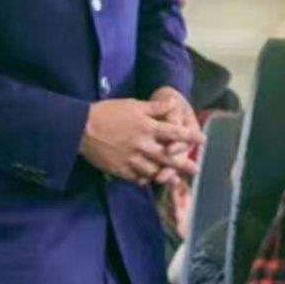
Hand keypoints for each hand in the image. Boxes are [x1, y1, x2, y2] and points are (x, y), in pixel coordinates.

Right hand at [79, 98, 201, 183]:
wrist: (81, 127)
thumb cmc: (108, 111)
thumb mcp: (133, 105)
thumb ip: (155, 107)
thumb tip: (174, 104)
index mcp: (147, 127)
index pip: (174, 133)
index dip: (190, 137)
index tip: (203, 140)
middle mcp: (142, 145)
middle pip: (168, 157)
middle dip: (184, 164)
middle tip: (196, 170)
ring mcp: (131, 159)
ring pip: (154, 171)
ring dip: (165, 175)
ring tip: (174, 179)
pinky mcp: (120, 169)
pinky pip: (137, 178)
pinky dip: (145, 179)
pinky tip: (149, 179)